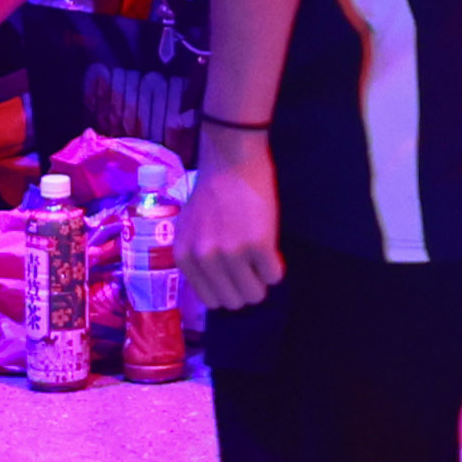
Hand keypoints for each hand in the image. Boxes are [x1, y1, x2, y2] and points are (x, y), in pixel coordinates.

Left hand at [176, 127, 285, 310]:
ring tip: (261, 258)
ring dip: (262, 281)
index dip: (227, 290)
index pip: (210, 300)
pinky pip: (274, 275)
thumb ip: (197, 256)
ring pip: (255, 294)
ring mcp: (231, 253)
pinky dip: (276, 267)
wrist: (231, 160)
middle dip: (246, 288)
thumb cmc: (211, 190)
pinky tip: (271, 249)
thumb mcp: (189, 228)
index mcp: (184, 257)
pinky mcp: (258, 244)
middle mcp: (204, 259)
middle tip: (252, 268)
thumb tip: (216, 285)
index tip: (236, 277)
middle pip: (233, 302)